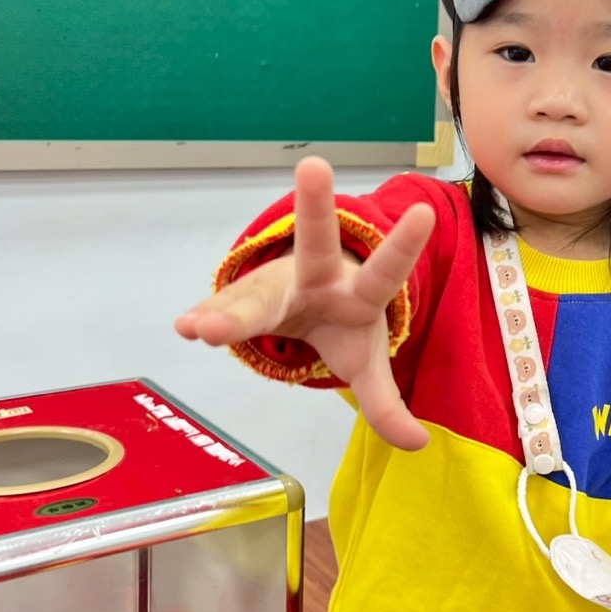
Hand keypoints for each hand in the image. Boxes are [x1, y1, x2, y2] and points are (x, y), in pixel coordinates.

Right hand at [175, 156, 436, 450]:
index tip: (424, 211)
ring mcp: (273, 286)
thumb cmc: (341, 324)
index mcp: (357, 292)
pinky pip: (221, 312)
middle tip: (314, 165)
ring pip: (255, 293)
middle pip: (316, 242)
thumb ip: (386, 403)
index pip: (387, 271)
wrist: (304, 301)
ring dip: (230, 310)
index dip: (405, 244)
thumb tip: (418, 445)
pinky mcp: (238, 302)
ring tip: (201, 327)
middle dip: (317, 206)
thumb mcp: (366, 362)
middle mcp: (315, 275)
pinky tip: (186, 327)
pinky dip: (205, 321)